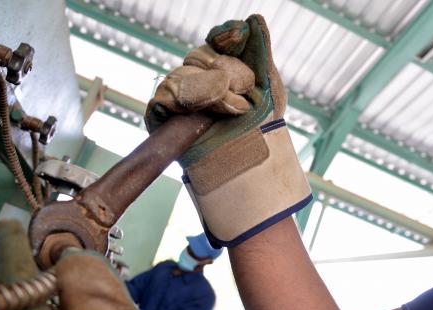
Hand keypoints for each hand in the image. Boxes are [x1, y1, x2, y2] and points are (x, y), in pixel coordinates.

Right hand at [145, 15, 311, 247]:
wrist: (251, 165)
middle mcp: (201, 84)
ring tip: (232, 111)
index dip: (225, 36)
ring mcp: (182, 103)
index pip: (215, 42)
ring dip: (210, 91)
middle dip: (223, 72)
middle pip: (197, 56)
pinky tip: (205, 113)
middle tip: (244, 94)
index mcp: (224, 73)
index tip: (238, 35)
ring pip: (180, 75)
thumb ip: (259, 51)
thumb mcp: (269, 87)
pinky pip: (163, 97)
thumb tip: (253, 20)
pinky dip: (184, 101)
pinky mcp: (164, 121)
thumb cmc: (264, 132)